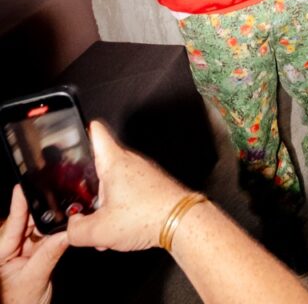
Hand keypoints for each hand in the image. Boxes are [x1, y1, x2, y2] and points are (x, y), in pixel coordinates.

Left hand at [0, 184, 67, 303]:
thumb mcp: (36, 279)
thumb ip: (50, 252)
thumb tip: (67, 231)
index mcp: (0, 252)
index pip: (11, 224)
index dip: (19, 204)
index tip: (24, 185)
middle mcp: (6, 247)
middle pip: (26, 221)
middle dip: (43, 214)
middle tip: (62, 205)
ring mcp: (18, 248)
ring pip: (36, 226)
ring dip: (49, 224)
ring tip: (65, 221)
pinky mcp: (29, 249)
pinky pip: (42, 234)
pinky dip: (52, 233)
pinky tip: (61, 231)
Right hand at [68, 122, 186, 252]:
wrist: (181, 221)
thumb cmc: (148, 215)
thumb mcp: (99, 231)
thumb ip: (77, 230)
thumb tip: (71, 228)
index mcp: (114, 162)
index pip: (96, 132)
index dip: (82, 130)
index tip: (72, 134)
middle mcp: (129, 162)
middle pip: (101, 164)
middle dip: (89, 185)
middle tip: (81, 202)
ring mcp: (142, 173)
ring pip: (115, 183)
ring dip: (105, 203)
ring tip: (102, 225)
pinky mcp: (151, 185)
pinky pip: (128, 192)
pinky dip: (120, 208)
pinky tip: (119, 229)